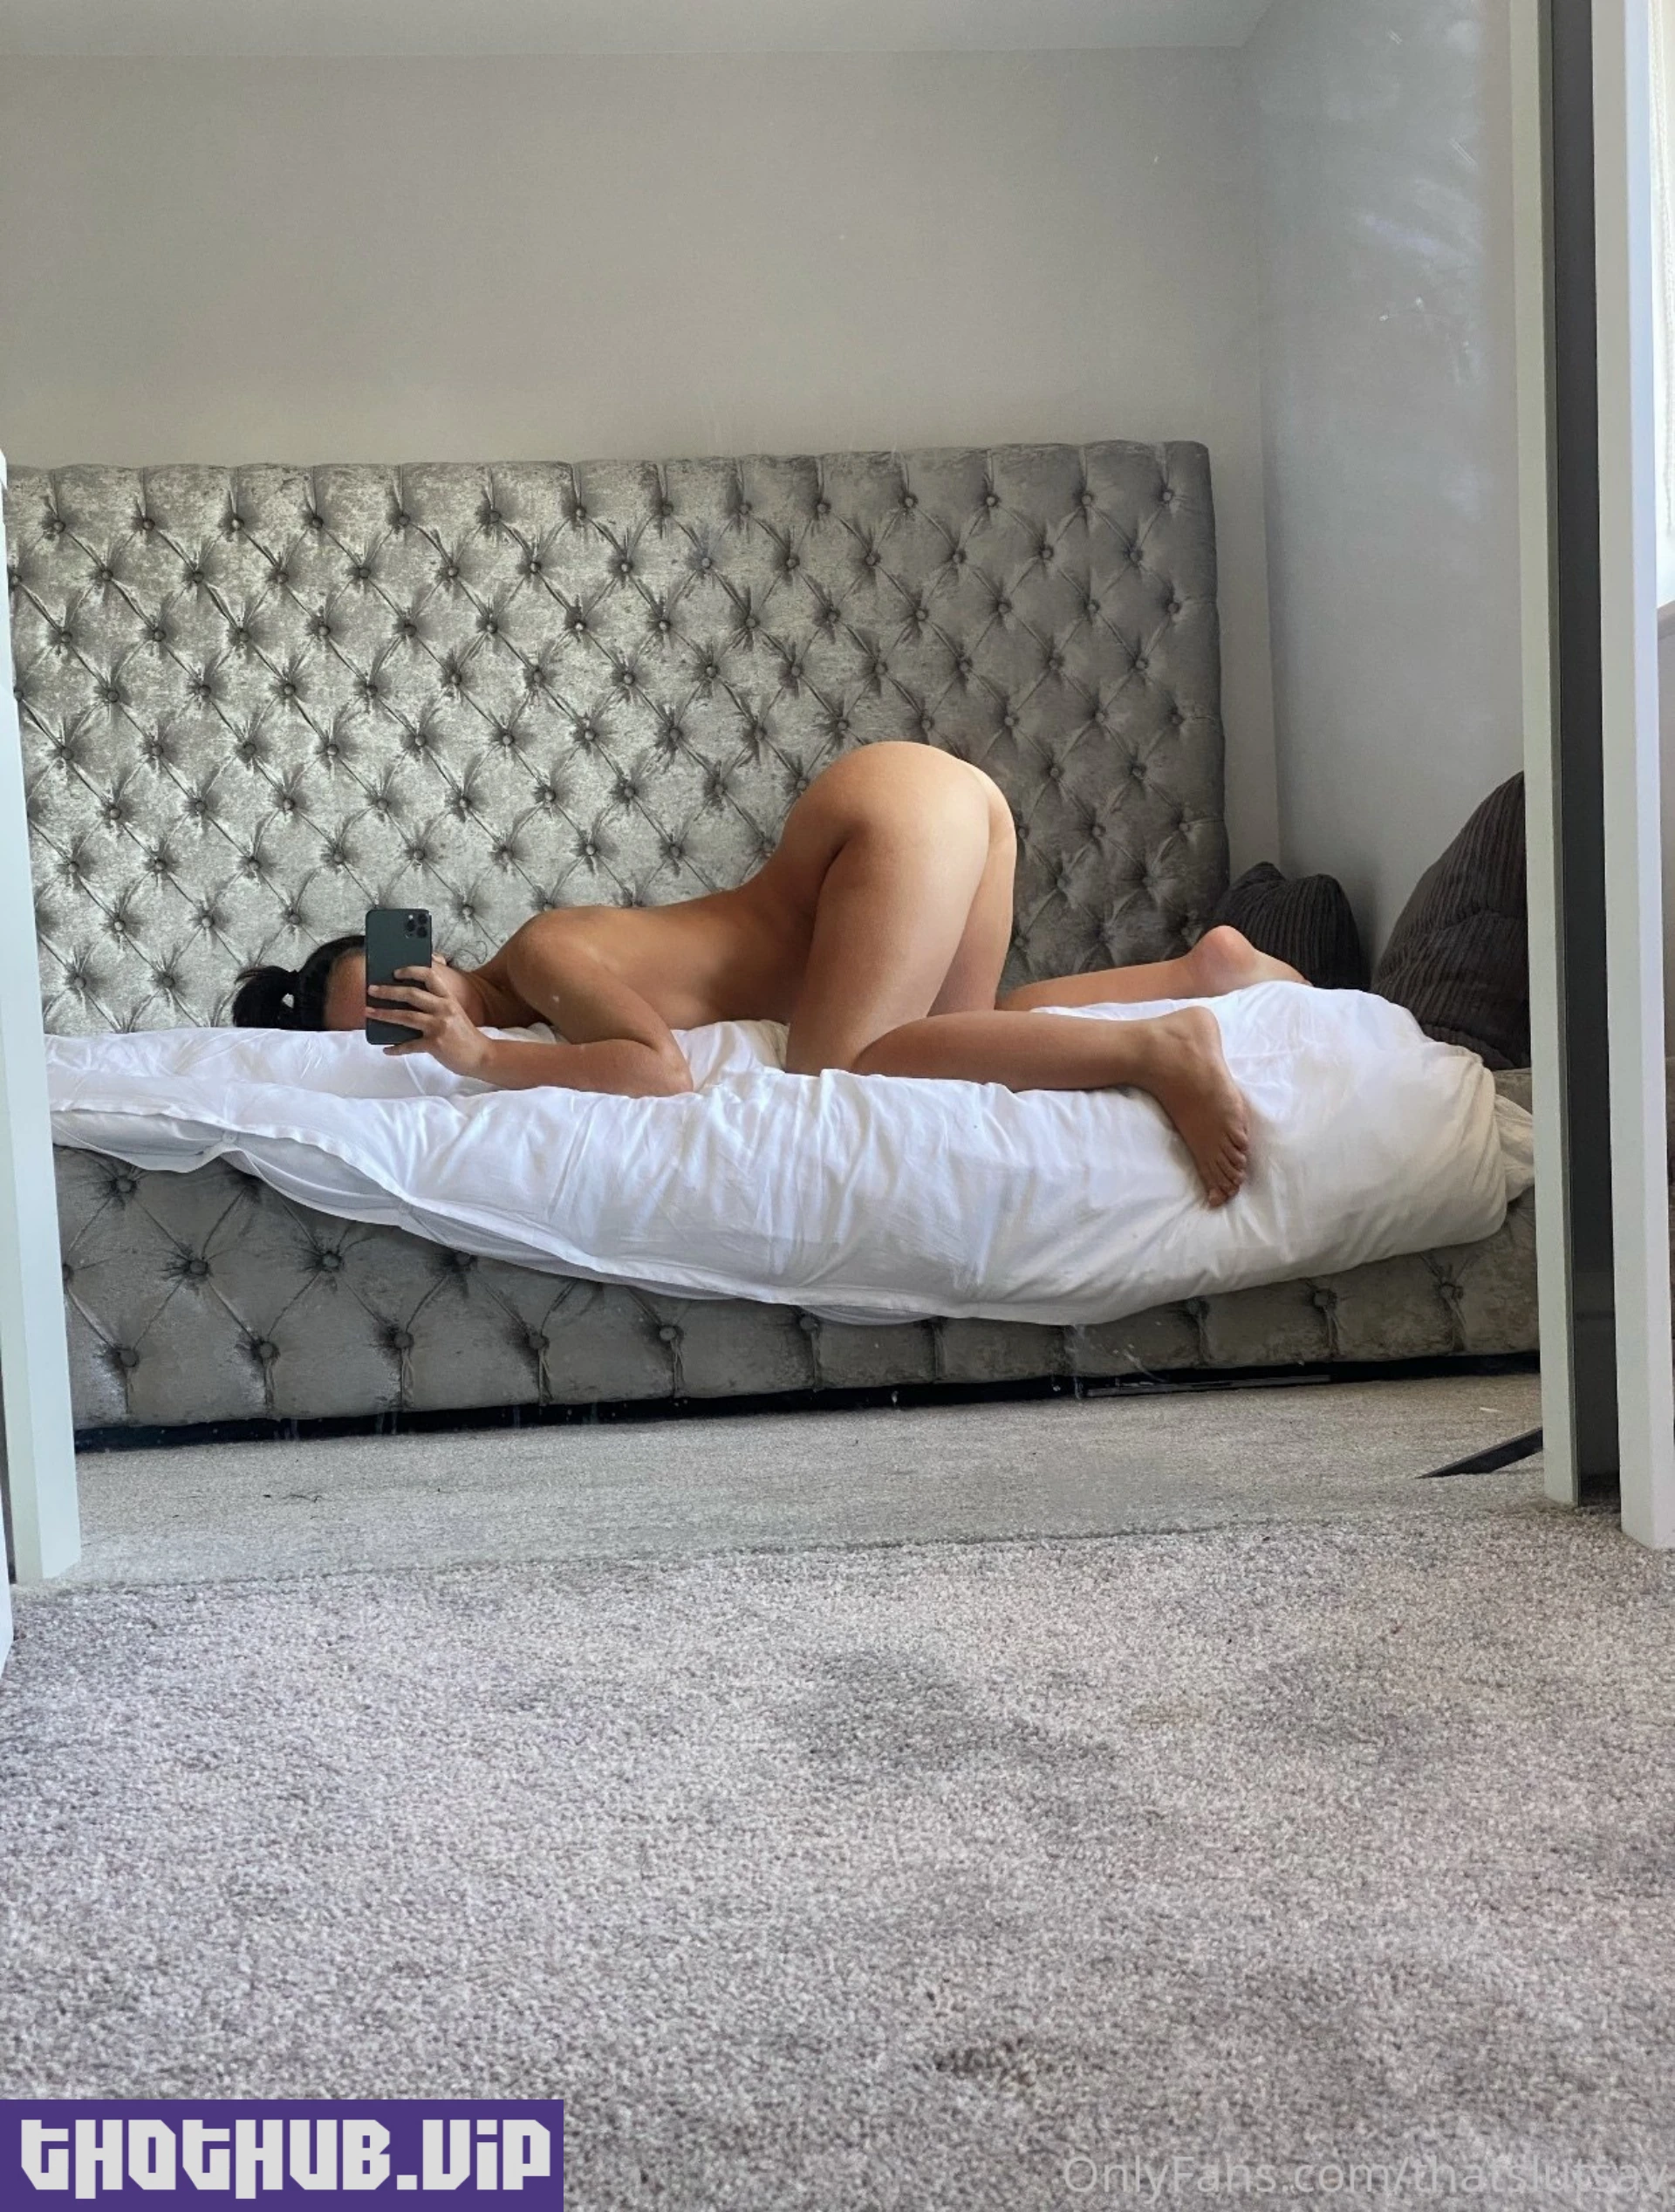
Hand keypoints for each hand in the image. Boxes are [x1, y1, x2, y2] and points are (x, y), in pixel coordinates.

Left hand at [367, 955, 489, 1077]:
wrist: (482, 1056)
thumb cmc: (465, 1035)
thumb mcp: (454, 1013)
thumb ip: (437, 1005)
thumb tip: (406, 1001)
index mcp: (448, 999)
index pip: (430, 976)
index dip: (411, 971)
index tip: (395, 972)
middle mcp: (444, 1009)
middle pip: (411, 994)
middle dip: (388, 991)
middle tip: (371, 990)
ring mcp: (439, 1027)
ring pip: (406, 1016)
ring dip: (384, 1014)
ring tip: (369, 1012)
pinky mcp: (435, 1045)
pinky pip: (409, 1045)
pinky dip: (396, 1048)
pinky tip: (386, 1049)